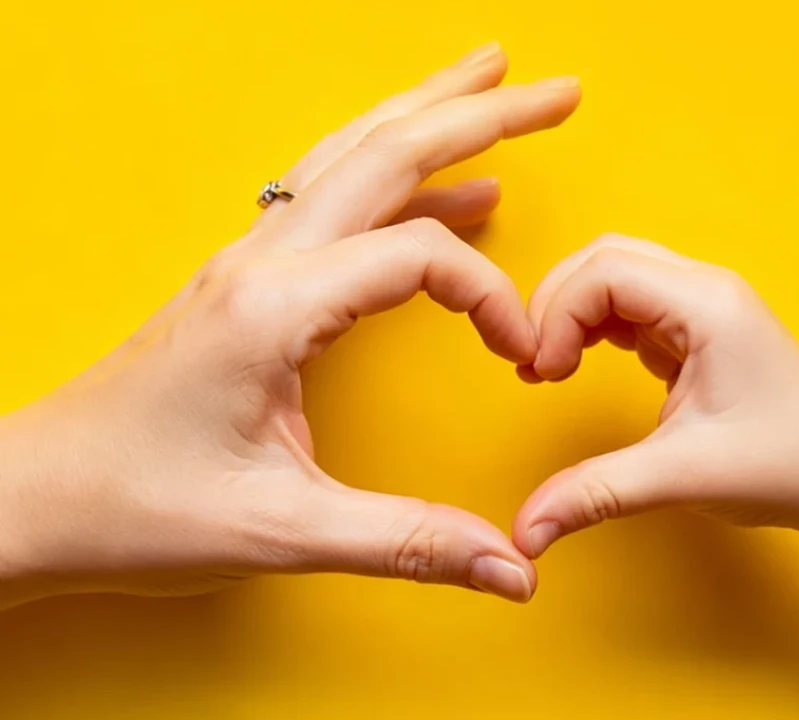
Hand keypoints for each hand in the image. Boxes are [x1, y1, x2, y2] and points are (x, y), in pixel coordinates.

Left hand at [0, 44, 580, 606]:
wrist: (33, 498)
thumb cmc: (133, 507)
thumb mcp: (280, 531)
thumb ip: (407, 542)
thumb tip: (509, 566)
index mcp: (272, 308)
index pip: (416, 258)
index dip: (490, 298)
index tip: (522, 353)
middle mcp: (260, 264)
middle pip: (385, 153)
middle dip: (479, 114)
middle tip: (555, 90)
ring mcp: (249, 264)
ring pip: (353, 157)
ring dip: (429, 118)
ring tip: (493, 88)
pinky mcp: (249, 283)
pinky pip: (335, 203)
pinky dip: (397, 182)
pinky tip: (445, 194)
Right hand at [513, 234, 798, 556]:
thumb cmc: (785, 465)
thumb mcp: (683, 476)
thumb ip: (597, 493)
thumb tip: (526, 531)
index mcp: (708, 306)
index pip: (606, 273)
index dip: (557, 315)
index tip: (541, 373)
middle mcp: (704, 291)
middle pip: (603, 259)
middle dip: (556, 304)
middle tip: (533, 363)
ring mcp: (701, 306)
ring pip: (613, 275)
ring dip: (571, 312)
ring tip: (548, 365)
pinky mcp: (695, 329)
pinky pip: (629, 305)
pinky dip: (592, 325)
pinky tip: (577, 362)